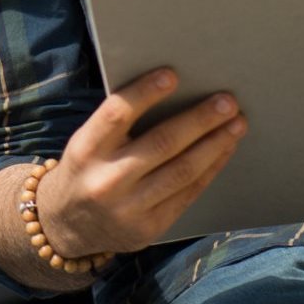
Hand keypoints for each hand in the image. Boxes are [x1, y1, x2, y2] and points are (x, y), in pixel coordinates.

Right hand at [34, 69, 246, 257]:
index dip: (145, 93)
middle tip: (227, 101)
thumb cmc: (87, 168)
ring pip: (182, 171)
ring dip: (215, 144)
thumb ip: (120, 122)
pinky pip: (187, 194)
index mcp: (86, 150)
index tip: (173, 74)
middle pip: (161, 144)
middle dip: (199, 120)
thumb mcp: (88, 142)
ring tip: (237, 124)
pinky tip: (224, 149)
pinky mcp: (148, 229)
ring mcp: (128, 209)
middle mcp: (106, 181)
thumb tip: (175, 89)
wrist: (66, 226)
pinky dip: (210, 168)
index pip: (117, 115)